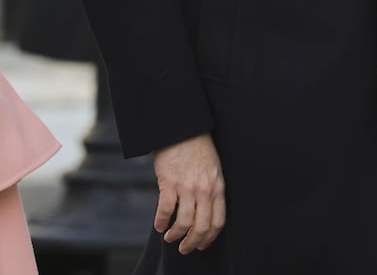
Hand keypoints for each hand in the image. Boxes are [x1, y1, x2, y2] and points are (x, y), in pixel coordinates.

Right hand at [152, 133, 226, 253]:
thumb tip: (203, 211)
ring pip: (183, 223)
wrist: (182, 128)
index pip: (218, 222)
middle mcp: (204, 190)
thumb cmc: (198, 147)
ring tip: (170, 237)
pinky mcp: (169, 182)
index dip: (209, 238)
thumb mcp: (213, 168)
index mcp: (217, 187)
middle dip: (192, 243)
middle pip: (201, 227)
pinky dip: (160, 222)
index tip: (201, 244)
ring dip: (175, 235)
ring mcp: (187, 187)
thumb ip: (211, 189)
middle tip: (184, 248)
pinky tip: (158, 225)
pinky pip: (165, 210)